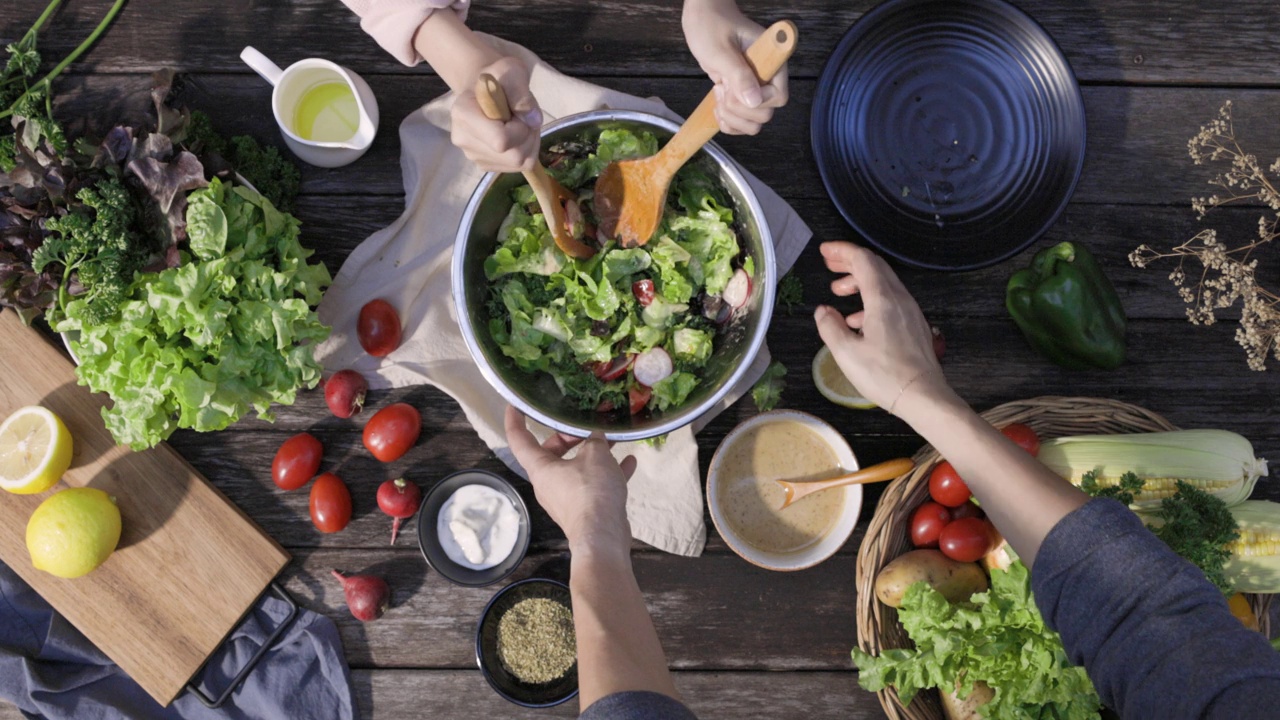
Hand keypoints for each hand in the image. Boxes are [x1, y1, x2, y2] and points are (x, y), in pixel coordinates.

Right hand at [450, 57, 542, 171]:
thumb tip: (533, 121)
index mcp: (463, 113)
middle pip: (513, 156)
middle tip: (524, 116)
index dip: (520, 128)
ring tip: (519, 123)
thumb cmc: (498, 77)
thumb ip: (521, 93)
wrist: (484, 89)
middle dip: (528, 136)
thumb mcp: (512, 71)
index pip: (501, 140)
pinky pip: (516, 167)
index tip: (518, 111)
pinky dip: (525, 151)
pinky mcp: (484, 164)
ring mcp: (472, 155)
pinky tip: (516, 135)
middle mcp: (463, 139)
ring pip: (518, 163)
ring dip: (529, 143)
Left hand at [504, 407, 637, 552]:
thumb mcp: (595, 456)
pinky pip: (594, 485)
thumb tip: (596, 438)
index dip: (515, 421)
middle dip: (569, 437)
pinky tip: (630, 462)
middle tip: (587, 427)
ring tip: (613, 441)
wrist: (602, 537)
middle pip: (552, 453)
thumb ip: (595, 441)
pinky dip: (609, 473)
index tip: (516, 405)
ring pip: (576, 468)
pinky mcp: (584, 509)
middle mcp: (548, 483)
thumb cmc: (591, 491)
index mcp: (541, 468)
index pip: (520, 440)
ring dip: (594, 454)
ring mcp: (566, 498)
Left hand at [682, 0, 787, 134]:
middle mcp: (767, 77)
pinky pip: (742, 122)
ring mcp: (753, 88)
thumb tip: (755, 101)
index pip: (779, 97)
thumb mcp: (721, 50)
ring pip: (754, 123)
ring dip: (733, 118)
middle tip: (723, 88)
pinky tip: (718, 107)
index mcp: (771, 62)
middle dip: (739, 110)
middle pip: (765, 114)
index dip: (757, 101)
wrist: (703, 17)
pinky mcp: (741, 95)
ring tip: (719, 95)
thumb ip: (739, 75)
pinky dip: (729, 122)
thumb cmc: (711, 25)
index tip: (735, 87)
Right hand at [812, 242, 950, 414]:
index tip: (825, 251)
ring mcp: (910, 311)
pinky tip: (858, 320)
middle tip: (830, 264)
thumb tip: (822, 311)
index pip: (863, 261)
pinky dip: (871, 299)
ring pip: (884, 283)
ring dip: (860, 281)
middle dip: (851, 261)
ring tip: (839, 292)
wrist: (923, 395)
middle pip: (876, 267)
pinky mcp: (914, 324)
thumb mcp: (846, 353)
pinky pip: (891, 300)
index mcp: (882, 299)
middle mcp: (899, 298)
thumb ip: (830, 327)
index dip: (843, 251)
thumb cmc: (884, 375)